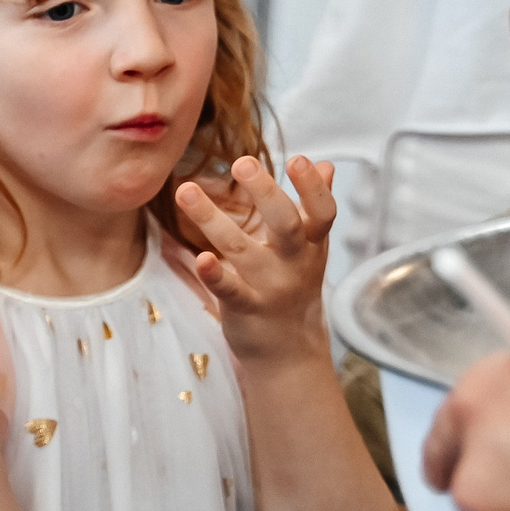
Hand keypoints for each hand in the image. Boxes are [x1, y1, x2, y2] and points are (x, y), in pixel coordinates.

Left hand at [176, 154, 336, 362]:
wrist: (289, 351)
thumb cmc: (295, 287)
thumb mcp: (310, 248)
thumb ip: (314, 207)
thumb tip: (324, 164)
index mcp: (311, 245)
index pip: (321, 212)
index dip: (313, 188)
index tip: (299, 159)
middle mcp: (294, 264)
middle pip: (285, 224)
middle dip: (266, 193)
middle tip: (242, 162)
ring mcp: (270, 287)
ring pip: (241, 249)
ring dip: (212, 218)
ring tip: (185, 190)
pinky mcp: (245, 308)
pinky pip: (228, 289)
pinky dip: (214, 274)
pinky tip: (201, 258)